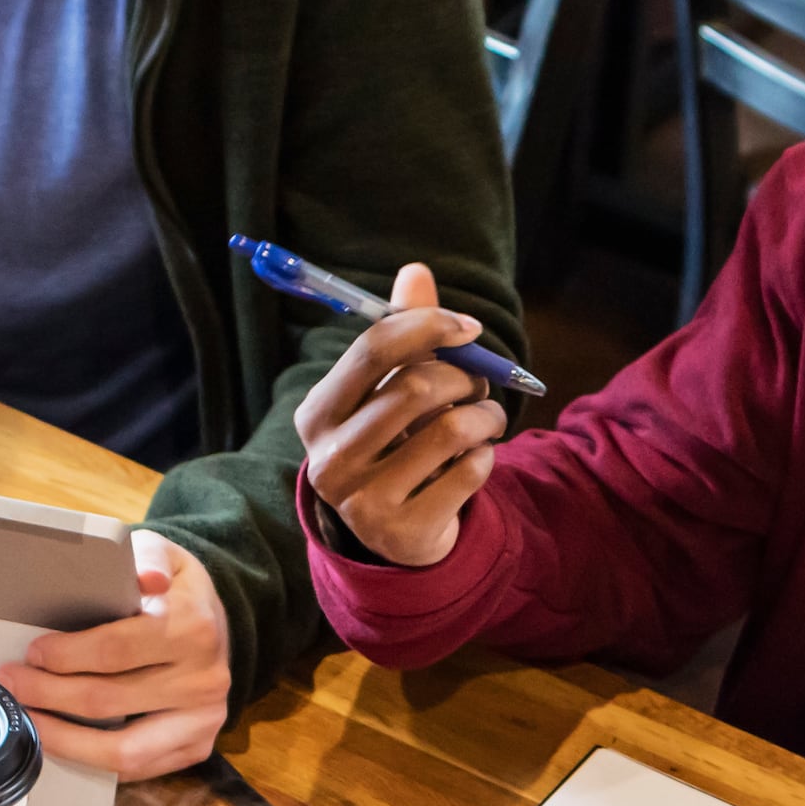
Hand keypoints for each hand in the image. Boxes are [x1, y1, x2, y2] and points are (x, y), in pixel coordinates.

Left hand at [1, 531, 230, 778]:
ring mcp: (204, 719)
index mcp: (194, 629)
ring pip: (123, 749)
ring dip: (65, 739)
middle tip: (15, 684)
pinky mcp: (199, 746)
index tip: (34, 653)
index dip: (65, 656)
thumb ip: (148, 557)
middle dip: (49, 695)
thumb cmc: (176, 591)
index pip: (115, 650)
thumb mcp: (164, 555)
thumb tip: (145, 577)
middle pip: (108, 700)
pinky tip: (64, 743)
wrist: (218, 623)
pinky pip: (138, 768)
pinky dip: (93, 760)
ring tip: (32, 721)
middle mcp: (204, 679)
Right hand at [289, 262, 509, 567]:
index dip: (429, 326)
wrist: (397, 533)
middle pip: (416, 387)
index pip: (373, 349)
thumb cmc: (394, 444)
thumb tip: (416, 271)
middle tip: (480, 385)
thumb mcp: (389, 391)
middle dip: (465, 378)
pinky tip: (476, 460)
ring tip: (487, 419)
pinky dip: (487, 456)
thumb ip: (404, 336)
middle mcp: (329, 459)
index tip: (469, 329)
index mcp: (316, 413)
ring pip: (452, 429)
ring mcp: (363, 502)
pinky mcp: (403, 533)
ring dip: (487, 415)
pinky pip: (470, 472)